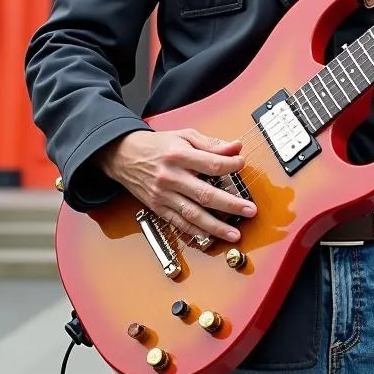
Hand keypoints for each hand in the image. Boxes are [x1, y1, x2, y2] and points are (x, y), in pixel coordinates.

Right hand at [96, 128, 255, 242]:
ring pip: (193, 214)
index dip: (230, 165)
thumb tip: (235, 147)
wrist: (123, 155)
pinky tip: (210, 237)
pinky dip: (195, 232)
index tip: (242, 164)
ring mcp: (164, 195)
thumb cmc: (157, 145)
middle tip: (249, 210)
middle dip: (230, 204)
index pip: (210, 164)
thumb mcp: (184, 135)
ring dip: (216, 226)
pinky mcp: (158, 208)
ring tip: (234, 233)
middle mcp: (171, 177)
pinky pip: (179, 223)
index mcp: (178, 155)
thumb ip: (210, 144)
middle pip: (205, 194)